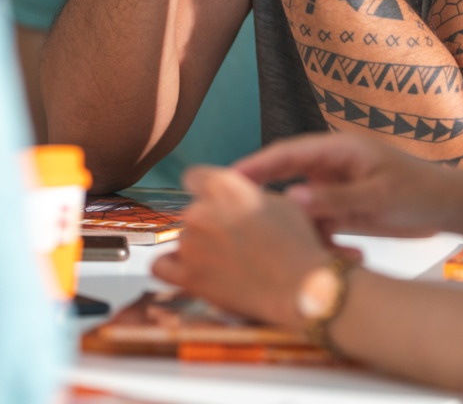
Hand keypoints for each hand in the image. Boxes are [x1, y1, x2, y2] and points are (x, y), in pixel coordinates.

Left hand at [151, 166, 330, 327]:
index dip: (205, 189)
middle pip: (192, 211)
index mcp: (222, 186)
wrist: (301, 286)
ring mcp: (190, 244)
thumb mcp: (278, 200)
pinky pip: (161, 266)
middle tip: (234, 238)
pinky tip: (191, 269)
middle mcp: (200, 211)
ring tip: (228, 260)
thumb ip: (246, 192)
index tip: (215, 201)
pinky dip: (172, 266)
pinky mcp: (188, 276)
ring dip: (199, 245)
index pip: (194, 177)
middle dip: (209, 222)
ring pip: (182, 238)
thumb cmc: (296, 244)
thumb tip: (235, 197)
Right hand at [235, 131, 462, 238]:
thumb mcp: (378, 195)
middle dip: (262, 199)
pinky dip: (320, 241)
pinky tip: (337, 258)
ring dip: (297, 229)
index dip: (253, 165)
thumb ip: (335, 197)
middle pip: (284, 179)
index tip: (224, 180)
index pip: (286, 153)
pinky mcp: (342, 210)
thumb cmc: (419, 191)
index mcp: (337, 148)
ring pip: (299, 208)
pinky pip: (317, 225)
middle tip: (231, 220)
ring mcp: (334, 188)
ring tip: (287, 247)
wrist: (449, 209)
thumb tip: (289, 196)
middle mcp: (330, 165)